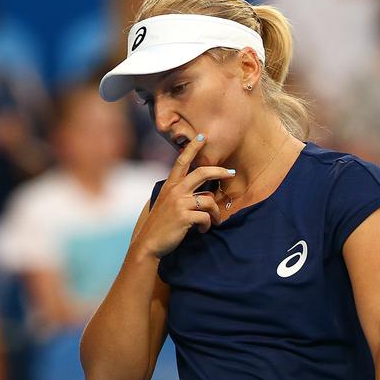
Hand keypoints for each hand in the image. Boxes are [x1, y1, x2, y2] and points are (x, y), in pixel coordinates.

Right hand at [135, 134, 234, 257]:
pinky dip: (207, 224)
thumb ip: (182, 195)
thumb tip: (205, 194)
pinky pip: (206, 217)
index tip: (202, 136)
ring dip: (216, 213)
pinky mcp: (184, 217)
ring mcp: (179, 203)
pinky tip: (203, 230)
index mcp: (170, 185)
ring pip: (209, 200)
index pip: (182, 161)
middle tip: (231, 172)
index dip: (192, 148)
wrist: (149, 243)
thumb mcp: (167, 204)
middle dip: (220, 171)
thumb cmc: (161, 224)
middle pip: (202, 173)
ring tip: (215, 221)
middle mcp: (175, 191)